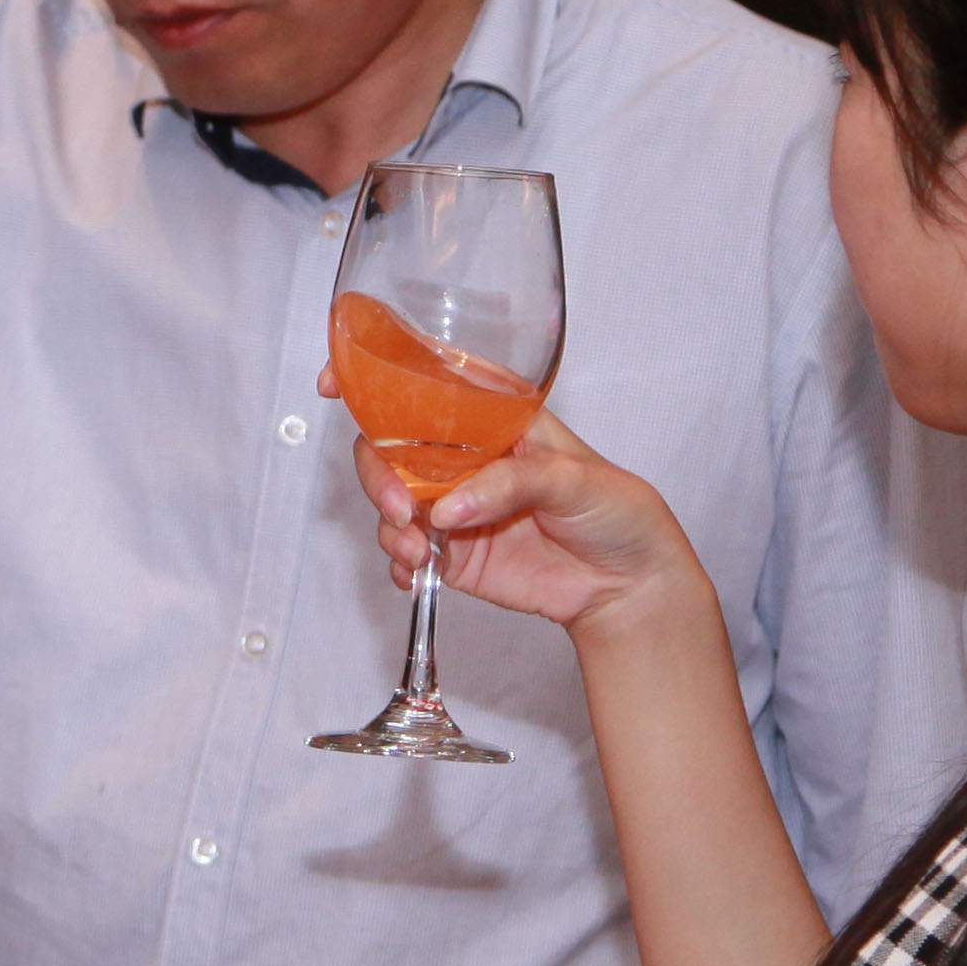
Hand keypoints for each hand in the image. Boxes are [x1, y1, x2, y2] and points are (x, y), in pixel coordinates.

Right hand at [346, 407, 707, 642]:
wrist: (629, 585)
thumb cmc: (618, 512)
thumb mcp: (576, 478)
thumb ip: (512, 483)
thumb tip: (450, 506)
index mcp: (496, 421)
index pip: (430, 387)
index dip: (379, 380)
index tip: (337, 384)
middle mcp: (467, 459)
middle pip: (393, 447)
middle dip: (378, 474)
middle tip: (397, 507)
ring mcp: (455, 507)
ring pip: (391, 501)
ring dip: (389, 525)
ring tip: (418, 550)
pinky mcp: (453, 554)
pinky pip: (405, 553)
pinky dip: (400, 563)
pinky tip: (416, 573)